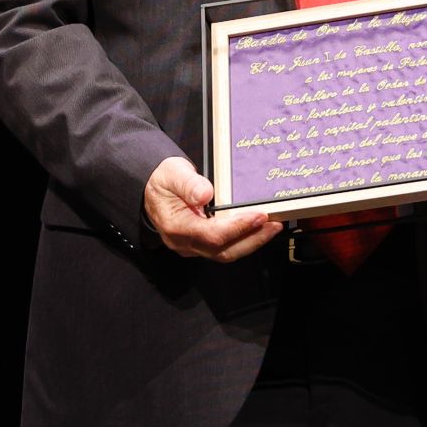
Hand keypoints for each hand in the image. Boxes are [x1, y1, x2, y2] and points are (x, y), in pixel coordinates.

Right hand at [143, 156, 281, 260]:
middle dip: (252, 240)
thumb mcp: (172, 173)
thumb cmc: (163, 181)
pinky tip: (258, 228)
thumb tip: (204, 195)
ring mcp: (192, 246)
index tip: (259, 216)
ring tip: (272, 227)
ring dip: (251, 242)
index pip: (211, 235)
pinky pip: (225, 248)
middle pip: (223, 251)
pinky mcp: (201, 244)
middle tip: (274, 225)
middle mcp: (184, 242)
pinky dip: (244, 239)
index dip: (237, 228)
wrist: (152, 190)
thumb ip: (188, 183)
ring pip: (226, 252)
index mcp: (176, 226)